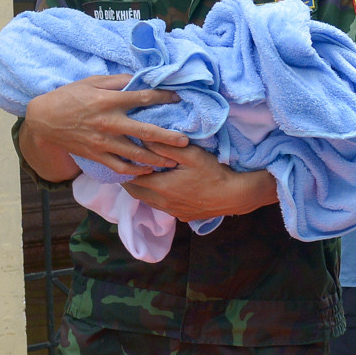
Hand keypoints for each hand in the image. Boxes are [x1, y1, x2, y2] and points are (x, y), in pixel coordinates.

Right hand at [22, 74, 186, 176]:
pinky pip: (120, 167)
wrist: (43, 119)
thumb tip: (141, 78)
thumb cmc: (69, 96)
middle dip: (168, 137)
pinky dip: (136, 171)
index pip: (143, 98)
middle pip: (145, 132)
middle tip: (186, 142)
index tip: (178, 97)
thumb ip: (117, 81)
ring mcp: (103, 142)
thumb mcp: (91, 82)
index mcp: (108, 101)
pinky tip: (148, 170)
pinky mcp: (97, 155)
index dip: (163, 96)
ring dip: (157, 159)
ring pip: (136, 154)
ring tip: (173, 162)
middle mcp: (108, 123)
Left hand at [122, 143, 273, 223]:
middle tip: (126, 166)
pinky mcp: (182, 216)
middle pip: (135, 192)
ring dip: (142, 188)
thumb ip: (165, 146)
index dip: (123, 168)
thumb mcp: (191, 154)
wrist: (235, 196)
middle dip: (129, 179)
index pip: (131, 179)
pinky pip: (161, 207)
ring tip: (143, 175)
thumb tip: (143, 139)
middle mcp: (162, 203)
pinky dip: (155, 197)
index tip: (121, 158)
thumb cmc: (214, 173)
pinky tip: (163, 188)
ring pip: (147, 201)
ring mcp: (172, 211)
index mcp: (161, 187)